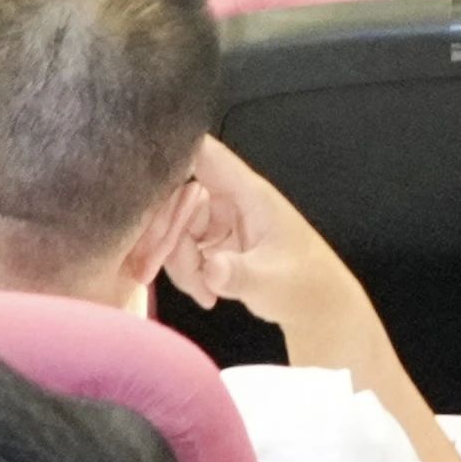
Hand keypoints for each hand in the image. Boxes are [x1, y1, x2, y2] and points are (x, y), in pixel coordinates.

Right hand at [158, 140, 375, 339]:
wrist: (318, 308)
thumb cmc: (305, 285)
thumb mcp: (271, 283)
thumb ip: (237, 275)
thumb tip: (210, 268)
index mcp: (248, 194)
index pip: (205, 155)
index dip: (172, 153)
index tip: (143, 180)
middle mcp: (231, 201)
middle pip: (178, 198)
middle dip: (168, 236)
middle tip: (173, 269)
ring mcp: (221, 223)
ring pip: (176, 229)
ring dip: (179, 263)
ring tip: (204, 290)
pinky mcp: (216, 244)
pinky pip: (184, 250)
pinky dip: (187, 274)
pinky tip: (208, 295)